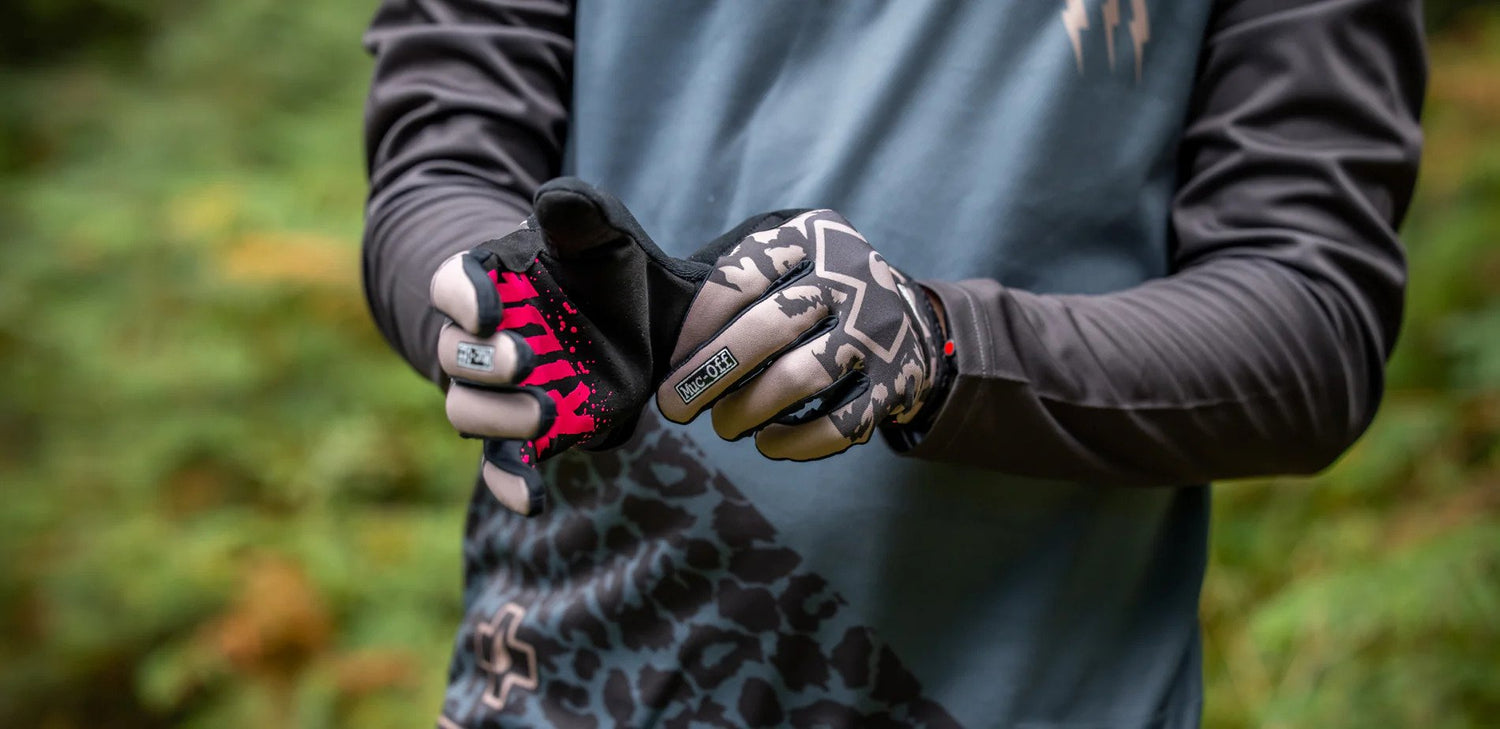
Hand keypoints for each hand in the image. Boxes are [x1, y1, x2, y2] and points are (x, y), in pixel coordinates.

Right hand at [429, 178, 710, 514]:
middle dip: (484, 361)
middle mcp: (478, 342)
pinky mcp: (526, 433)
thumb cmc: (598, 269)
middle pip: (454, 356)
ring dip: (500, 417)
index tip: (488, 309)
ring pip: (469, 412)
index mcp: (484, 283)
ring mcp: (497, 393)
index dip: (462, 298)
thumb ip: (578, 213)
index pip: (450, 286)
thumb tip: (555, 195)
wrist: (625, 320)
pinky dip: (511, 483)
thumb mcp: (599, 232)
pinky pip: (502, 464)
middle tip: (524, 361)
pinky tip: (530, 500)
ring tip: (546, 415)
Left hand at [656, 210, 948, 459]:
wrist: (909, 321)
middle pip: (769, 327)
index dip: (697, 325)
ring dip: (749, 409)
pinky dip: (796, 442)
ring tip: (723, 426)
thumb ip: (735, 280)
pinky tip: (768, 443)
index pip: (742, 277)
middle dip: (711, 373)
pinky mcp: (893, 383)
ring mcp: (877, 331)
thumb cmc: (813, 294)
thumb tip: (665, 336)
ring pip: (802, 377)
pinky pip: (840, 423)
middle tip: (674, 406)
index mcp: (814, 235)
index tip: (669, 360)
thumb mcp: (786, 260)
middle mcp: (851, 276)